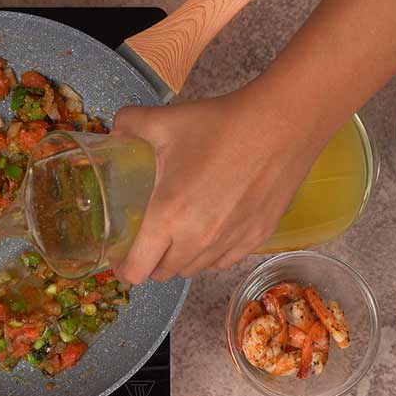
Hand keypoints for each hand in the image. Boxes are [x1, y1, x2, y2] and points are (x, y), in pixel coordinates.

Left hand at [111, 85, 323, 283]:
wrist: (281, 123)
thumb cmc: (221, 124)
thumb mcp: (165, 121)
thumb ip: (129, 124)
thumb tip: (114, 131)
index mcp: (168, 217)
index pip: (137, 269)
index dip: (123, 269)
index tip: (120, 258)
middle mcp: (197, 240)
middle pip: (164, 274)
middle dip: (151, 262)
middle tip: (148, 240)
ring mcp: (229, 243)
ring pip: (194, 270)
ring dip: (181, 259)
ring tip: (179, 235)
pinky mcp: (256, 238)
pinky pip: (223, 261)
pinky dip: (211, 254)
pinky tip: (210, 232)